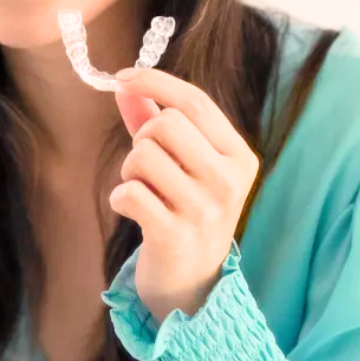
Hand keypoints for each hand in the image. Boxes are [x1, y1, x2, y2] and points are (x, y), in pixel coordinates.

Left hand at [107, 67, 257, 322]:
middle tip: (148, 167)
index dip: (155, 82)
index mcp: (238, 156)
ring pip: (142, 157)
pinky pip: (129, 193)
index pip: (195, 102)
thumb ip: (153, 120)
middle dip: (142, 140)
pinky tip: (136, 212)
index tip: (124, 77)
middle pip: (164, 125)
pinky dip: (121, 198)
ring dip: (130, 172)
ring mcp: (205, 209)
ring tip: (145, 193)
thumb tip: (125, 84)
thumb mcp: (182, 163)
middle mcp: (229, 180)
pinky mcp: (175, 235)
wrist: (192, 283)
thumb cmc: (185, 211)